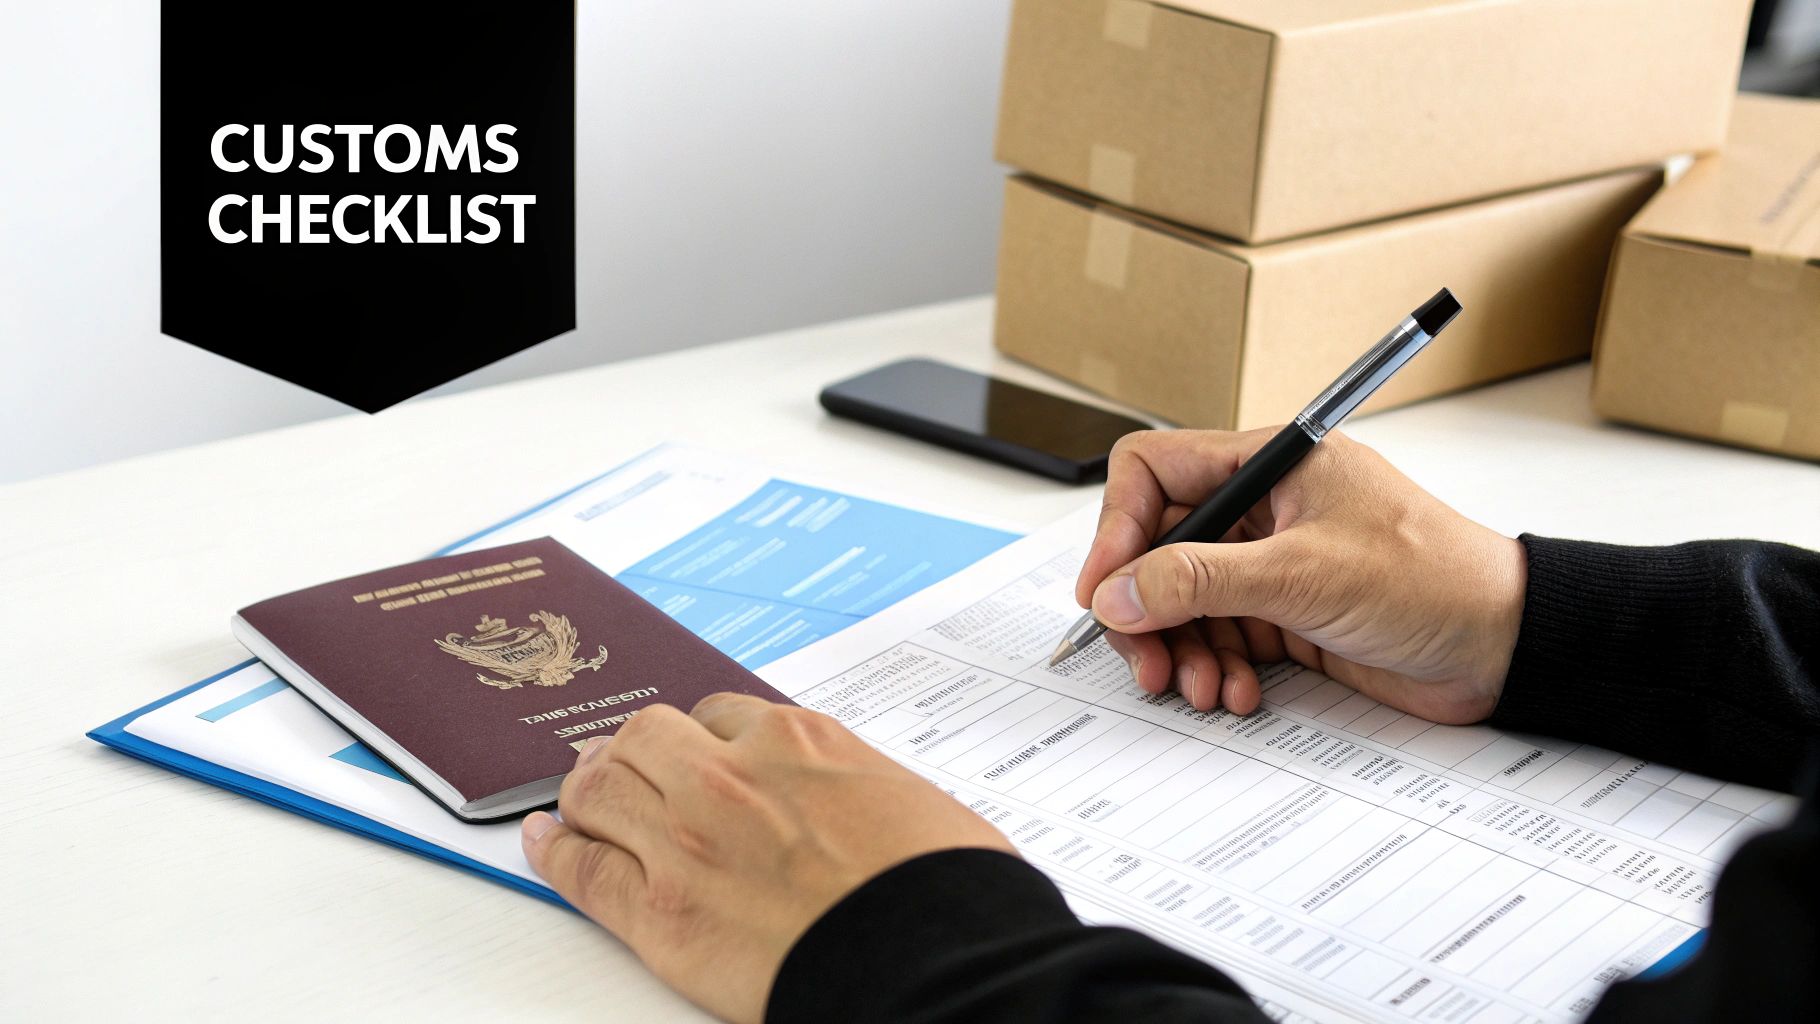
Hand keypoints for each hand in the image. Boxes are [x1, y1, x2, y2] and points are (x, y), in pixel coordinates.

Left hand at [521, 695, 1013, 1023]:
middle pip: (646, 736)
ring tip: (578, 798)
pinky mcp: (659, 914)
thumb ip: (856, 784)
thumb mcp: (911, 800)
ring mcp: (687, 840)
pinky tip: (543, 839)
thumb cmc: (944, 889)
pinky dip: (554, 848)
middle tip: (623, 764)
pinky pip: (583, 868)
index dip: (702, 734)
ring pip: (600, 786)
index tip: (697, 750)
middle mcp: (732, 775)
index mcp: (800, 740)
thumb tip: (852, 802)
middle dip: (631, 749)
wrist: (934, 960)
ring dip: (587, 788)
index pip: (722, 714)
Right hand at [1076, 428, 1525, 723]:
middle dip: (1147, 609)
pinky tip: (1238, 693)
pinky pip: (1221, 639)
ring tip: (1203, 689)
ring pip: (1185, 602)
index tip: (1104, 590)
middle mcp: (1264, 509)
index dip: (1117, 528)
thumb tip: (1118, 592)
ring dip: (1183, 651)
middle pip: (1160, 548)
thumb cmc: (1435, 581)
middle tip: (1145, 661)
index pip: (1155, 472)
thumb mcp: (1304, 575)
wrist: (1507, 647)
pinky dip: (1217, 670)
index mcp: (1270, 465)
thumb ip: (1201, 580)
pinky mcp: (1288, 616)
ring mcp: (1273, 564)